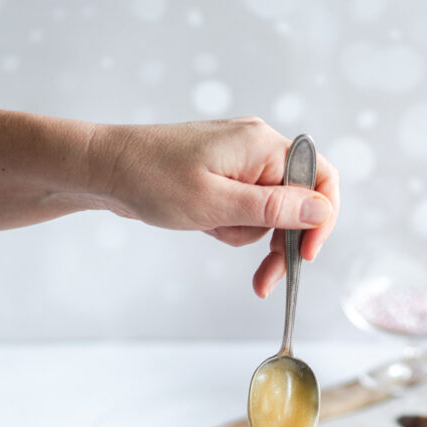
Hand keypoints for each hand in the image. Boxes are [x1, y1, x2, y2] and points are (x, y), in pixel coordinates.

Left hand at [93, 117, 338, 296]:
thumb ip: (274, 208)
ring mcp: (241, 161)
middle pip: (296, 203)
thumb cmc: (152, 179)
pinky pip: (245, 209)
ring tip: (210, 227)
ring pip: (268, 212)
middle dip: (279, 242)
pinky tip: (203, 223)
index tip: (305, 256)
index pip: (321, 178)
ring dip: (245, 233)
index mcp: (264, 145)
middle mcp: (258, 148)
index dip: (321, 220)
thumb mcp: (217, 203)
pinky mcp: (225, 175)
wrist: (105, 170)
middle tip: (264, 280)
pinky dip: (229, 225)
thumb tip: (322, 210)